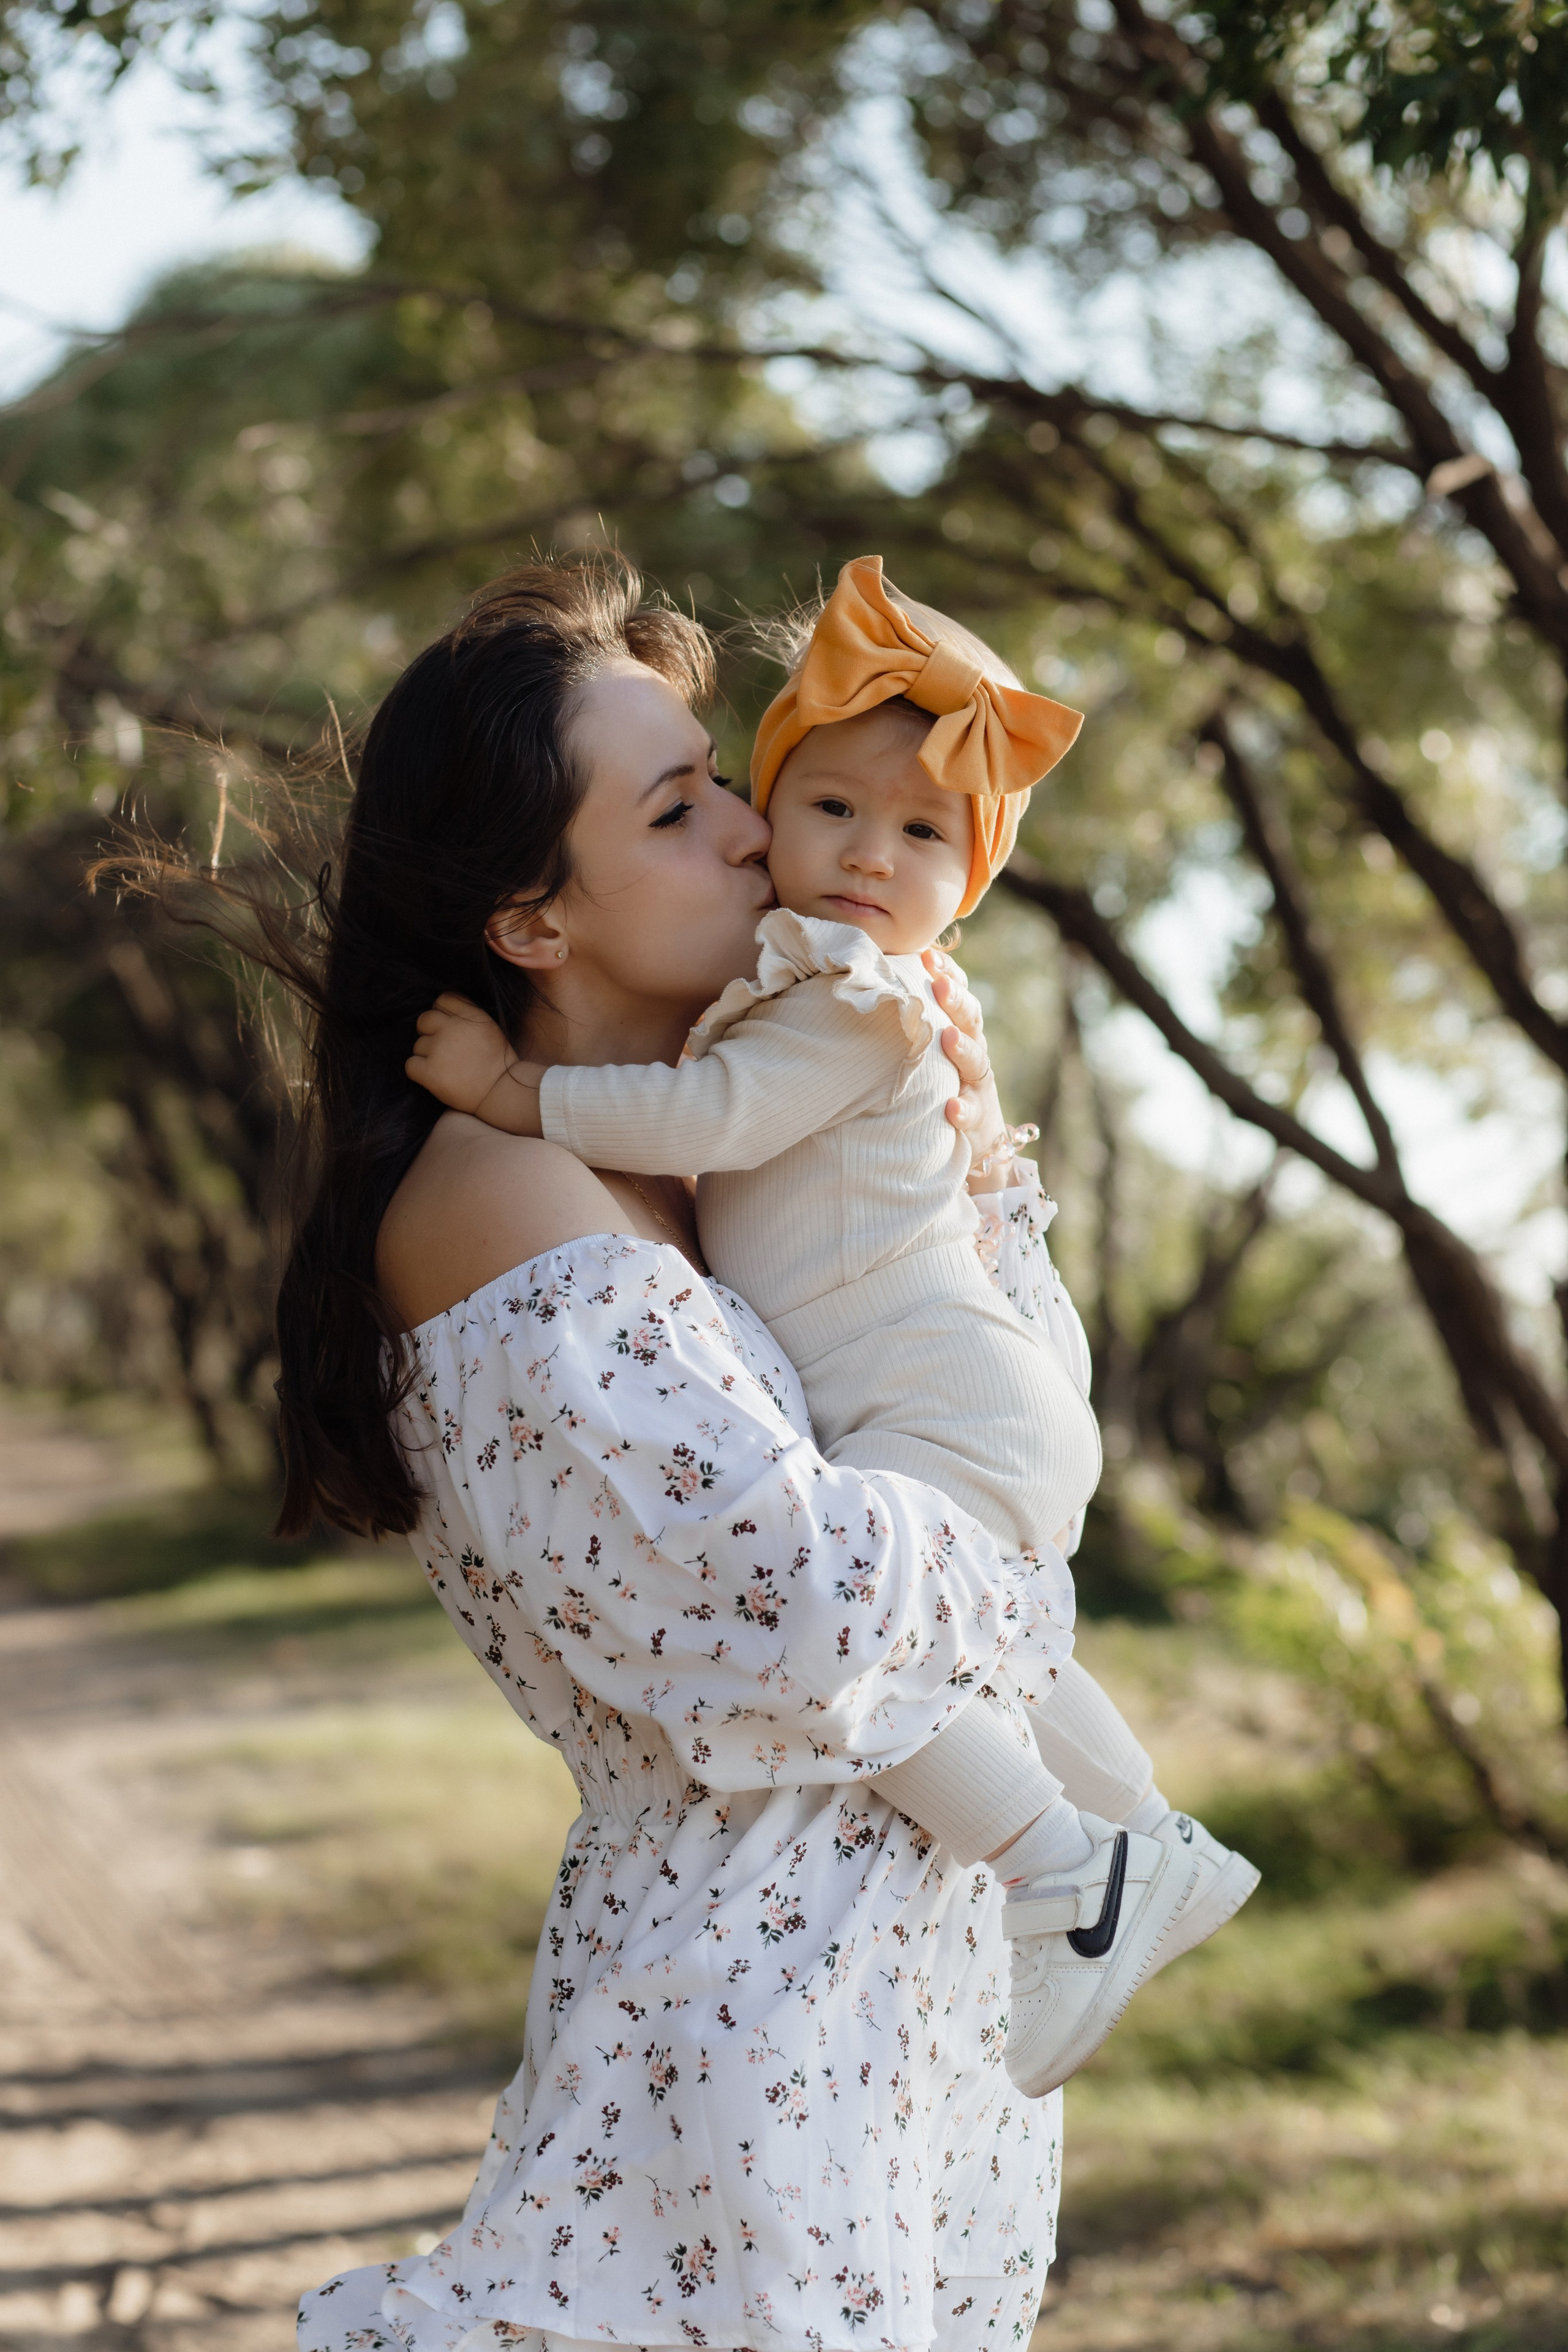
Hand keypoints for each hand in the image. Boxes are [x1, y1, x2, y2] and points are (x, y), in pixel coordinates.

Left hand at [406, 993, 543, 1136]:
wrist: (500, 1093)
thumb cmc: (497, 1064)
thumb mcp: (490, 1028)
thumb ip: (468, 1016)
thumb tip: (443, 1012)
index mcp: (471, 1016)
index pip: (443, 1000)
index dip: (442, 1013)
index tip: (447, 1027)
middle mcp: (453, 1028)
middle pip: (424, 1020)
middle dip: (429, 1033)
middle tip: (443, 1050)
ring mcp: (440, 1050)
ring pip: (418, 1045)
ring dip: (427, 1056)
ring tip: (446, 1068)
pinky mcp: (430, 1072)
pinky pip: (410, 1065)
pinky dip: (418, 1071)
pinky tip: (433, 1077)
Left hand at [923, 947, 1007, 1180]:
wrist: (975, 1137)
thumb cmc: (938, 1084)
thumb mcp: (927, 1051)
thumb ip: (909, 1023)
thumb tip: (869, 984)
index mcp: (959, 1030)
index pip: (958, 995)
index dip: (947, 974)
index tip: (927, 956)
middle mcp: (973, 1051)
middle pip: (970, 1020)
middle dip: (956, 1000)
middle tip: (939, 984)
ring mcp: (977, 1085)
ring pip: (977, 1062)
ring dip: (963, 1049)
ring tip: (948, 1037)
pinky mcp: (979, 1119)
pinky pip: (973, 1114)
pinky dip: (964, 1110)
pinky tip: (952, 1108)